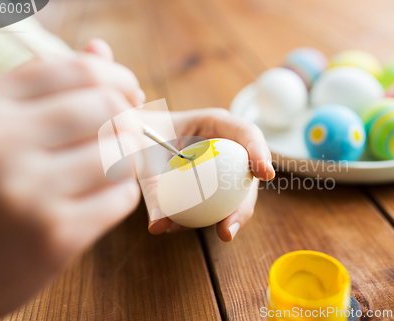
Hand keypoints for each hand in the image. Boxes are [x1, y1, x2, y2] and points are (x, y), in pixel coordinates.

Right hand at [0, 40, 142, 320]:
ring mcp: (27, 193)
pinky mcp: (54, 238)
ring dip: (128, 158)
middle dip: (129, 119)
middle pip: (108, 107)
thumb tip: (101, 50)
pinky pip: (122, 196)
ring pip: (122, 152)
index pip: (78, 70)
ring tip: (111, 167)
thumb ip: (44, 87)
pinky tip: (99, 198)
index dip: (117, 78)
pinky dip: (121, 193)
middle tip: (124, 133)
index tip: (128, 93)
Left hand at [142, 108, 274, 241]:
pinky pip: (217, 203)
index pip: (245, 132)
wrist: (129, 140)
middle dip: (245, 203)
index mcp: (213, 123)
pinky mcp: (211, 184)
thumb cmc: (137, 138)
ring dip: (229, 216)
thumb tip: (159, 226)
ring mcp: (220, 166)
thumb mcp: (142, 159)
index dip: (260, 151)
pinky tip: (180, 227)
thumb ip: (151, 189)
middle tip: (230, 227)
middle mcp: (223, 145)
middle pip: (246, 172)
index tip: (264, 173)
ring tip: (220, 233)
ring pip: (236, 193)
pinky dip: (206, 218)